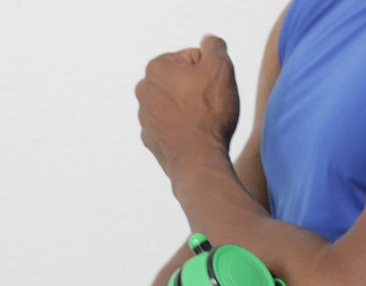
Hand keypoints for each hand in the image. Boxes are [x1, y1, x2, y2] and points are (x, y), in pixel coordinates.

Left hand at [135, 34, 239, 178]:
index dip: (210, 73)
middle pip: (182, 83)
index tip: (214, 90)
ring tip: (204, 126)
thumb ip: (214, 47)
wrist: (199, 162)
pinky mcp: (152, 142)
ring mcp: (145, 119)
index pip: (193, 59)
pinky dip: (184, 132)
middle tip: (211, 108)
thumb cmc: (210, 115)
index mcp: (156, 68)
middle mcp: (144, 91)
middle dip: (198, 92)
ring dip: (192, 112)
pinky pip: (173, 129)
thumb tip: (208, 43)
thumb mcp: (221, 68)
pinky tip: (196, 140)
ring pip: (177, 107)